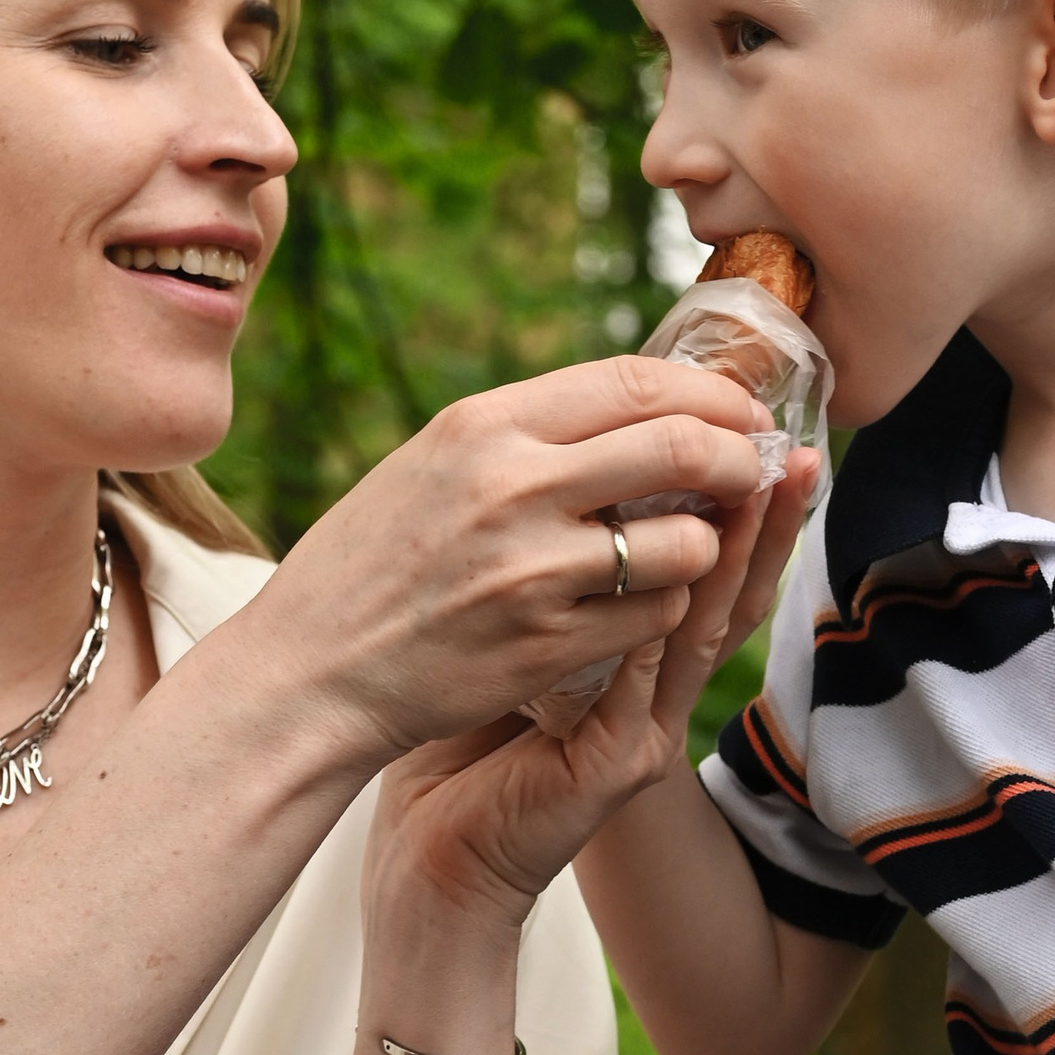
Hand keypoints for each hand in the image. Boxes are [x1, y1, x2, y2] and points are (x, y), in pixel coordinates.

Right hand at [252, 356, 768, 762]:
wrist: (307, 672)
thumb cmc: (371, 564)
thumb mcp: (431, 464)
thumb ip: (527, 434)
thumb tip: (640, 407)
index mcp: (484, 425)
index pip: (635, 381)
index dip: (709, 393)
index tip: (738, 409)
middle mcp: (512, 487)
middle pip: (681, 448)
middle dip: (736, 460)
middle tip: (746, 474)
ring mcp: (532, 571)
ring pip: (685, 542)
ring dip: (704, 547)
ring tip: (683, 551)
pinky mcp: (547, 646)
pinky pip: (656, 617)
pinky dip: (665, 610)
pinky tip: (637, 610)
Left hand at [367, 451, 820, 933]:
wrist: (436, 849)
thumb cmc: (457, 725)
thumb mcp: (512, 627)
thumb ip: (550, 558)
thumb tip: (564, 458)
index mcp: (638, 645)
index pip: (705, 553)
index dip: (730, 490)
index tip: (750, 423)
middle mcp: (655, 685)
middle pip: (728, 584)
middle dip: (764, 512)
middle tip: (793, 450)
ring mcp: (643, 728)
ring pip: (702, 630)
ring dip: (735, 558)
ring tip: (758, 493)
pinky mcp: (613, 767)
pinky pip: (640, 687)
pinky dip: (655, 630)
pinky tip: (672, 582)